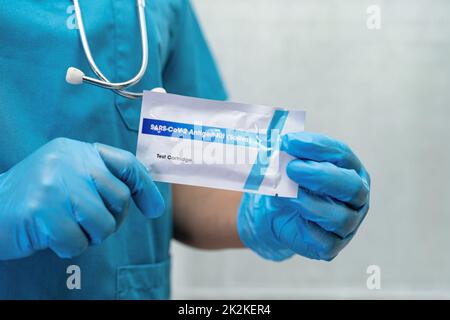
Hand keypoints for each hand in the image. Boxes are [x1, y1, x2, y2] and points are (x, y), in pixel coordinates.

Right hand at [0, 138, 164, 259]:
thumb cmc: (40, 198)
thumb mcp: (71, 177)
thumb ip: (103, 180)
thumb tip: (151, 200)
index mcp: (79, 151)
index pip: (126, 163)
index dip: (146, 187)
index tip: (155, 209)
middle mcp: (69, 161)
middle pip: (119, 197)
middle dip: (112, 219)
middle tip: (91, 225)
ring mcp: (55, 183)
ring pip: (103, 222)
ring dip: (90, 236)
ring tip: (70, 229)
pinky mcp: (41, 209)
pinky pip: (78, 240)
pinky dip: (70, 246)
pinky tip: (53, 237)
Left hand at [237, 132, 369, 260]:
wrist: (276, 214)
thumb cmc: (289, 183)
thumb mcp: (288, 163)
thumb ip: (289, 153)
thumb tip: (280, 146)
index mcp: (350, 169)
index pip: (341, 154)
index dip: (316, 147)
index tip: (289, 142)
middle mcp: (356, 197)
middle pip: (351, 186)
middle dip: (320, 176)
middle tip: (292, 168)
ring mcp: (348, 223)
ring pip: (340, 217)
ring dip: (311, 203)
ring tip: (288, 195)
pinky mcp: (332, 246)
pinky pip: (325, 242)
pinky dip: (308, 230)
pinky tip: (293, 217)